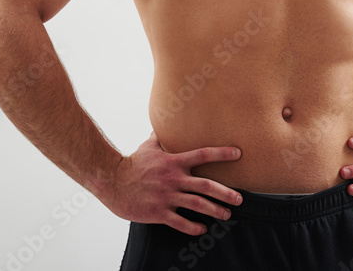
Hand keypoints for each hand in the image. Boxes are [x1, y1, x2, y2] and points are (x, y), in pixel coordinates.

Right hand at [101, 131, 242, 235]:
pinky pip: (180, 222)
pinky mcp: (159, 212)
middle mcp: (173, 178)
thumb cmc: (132, 163)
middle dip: (226, 193)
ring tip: (227, 214)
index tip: (238, 154)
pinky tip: (203, 229)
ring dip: (215, 210)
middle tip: (240, 199)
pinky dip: (193, 227)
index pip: (203, 154)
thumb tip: (167, 124)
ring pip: (197, 205)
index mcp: (174, 161)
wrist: (112, 182)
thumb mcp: (149, 146)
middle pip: (206, 185)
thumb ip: (162, 137)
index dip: (222, 154)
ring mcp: (167, 196)